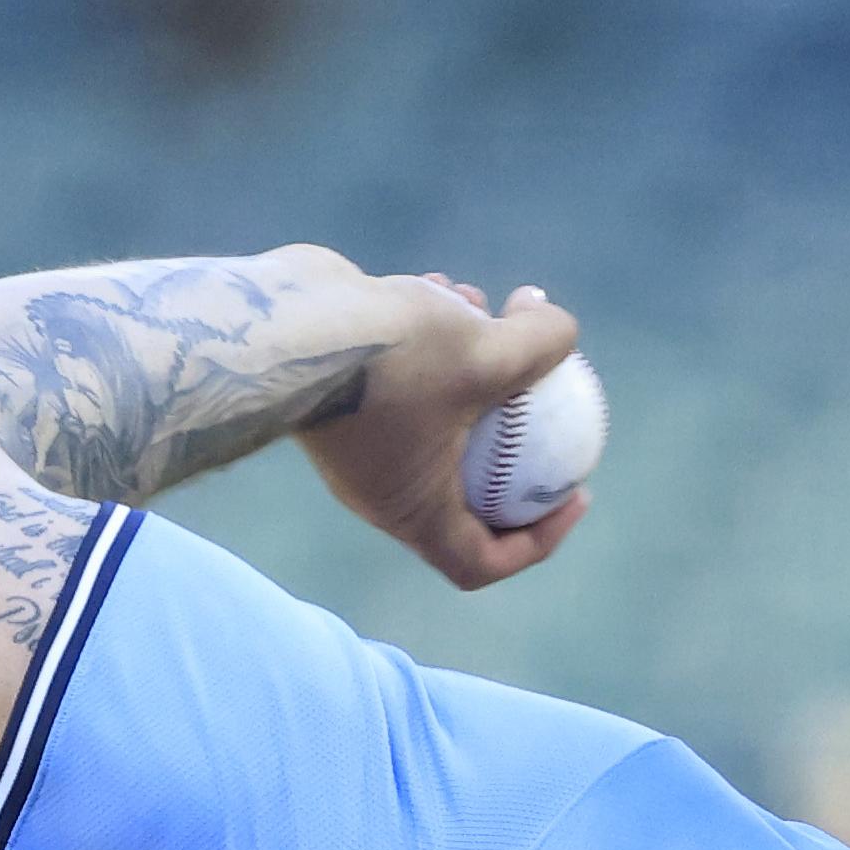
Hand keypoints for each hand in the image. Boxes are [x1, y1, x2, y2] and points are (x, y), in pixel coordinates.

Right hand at [290, 258, 591, 588]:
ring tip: (491, 309)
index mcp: (414, 510)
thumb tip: (565, 331)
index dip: (539, 540)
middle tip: (551, 395)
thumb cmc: (383, 358)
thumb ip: (538, 346)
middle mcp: (382, 488)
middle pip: (468, 489)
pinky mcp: (342, 393)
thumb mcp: (484, 353)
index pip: (481, 561)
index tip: (574, 493)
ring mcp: (358, 442)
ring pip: (438, 417)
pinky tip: (445, 287)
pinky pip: (403, 379)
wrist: (275, 321)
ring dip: (476, 369)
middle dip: (518, 442)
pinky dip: (432, 344)